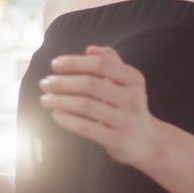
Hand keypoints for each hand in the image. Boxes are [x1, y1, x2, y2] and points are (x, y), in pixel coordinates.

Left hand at [39, 45, 161, 166]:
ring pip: (85, 105)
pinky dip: (67, 120)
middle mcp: (132, 98)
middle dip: (62, 82)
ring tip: (45, 99)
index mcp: (134, 79)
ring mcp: (126, 120)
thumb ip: (111, 62)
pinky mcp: (117, 140)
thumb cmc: (129, 107)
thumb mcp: (126, 83)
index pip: (101, 64)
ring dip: (60, 100)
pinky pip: (86, 127)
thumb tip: (90, 49)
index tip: (54, 64)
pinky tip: (56, 114)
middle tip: (44, 83)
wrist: (148, 143)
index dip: (75, 62)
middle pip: (90, 84)